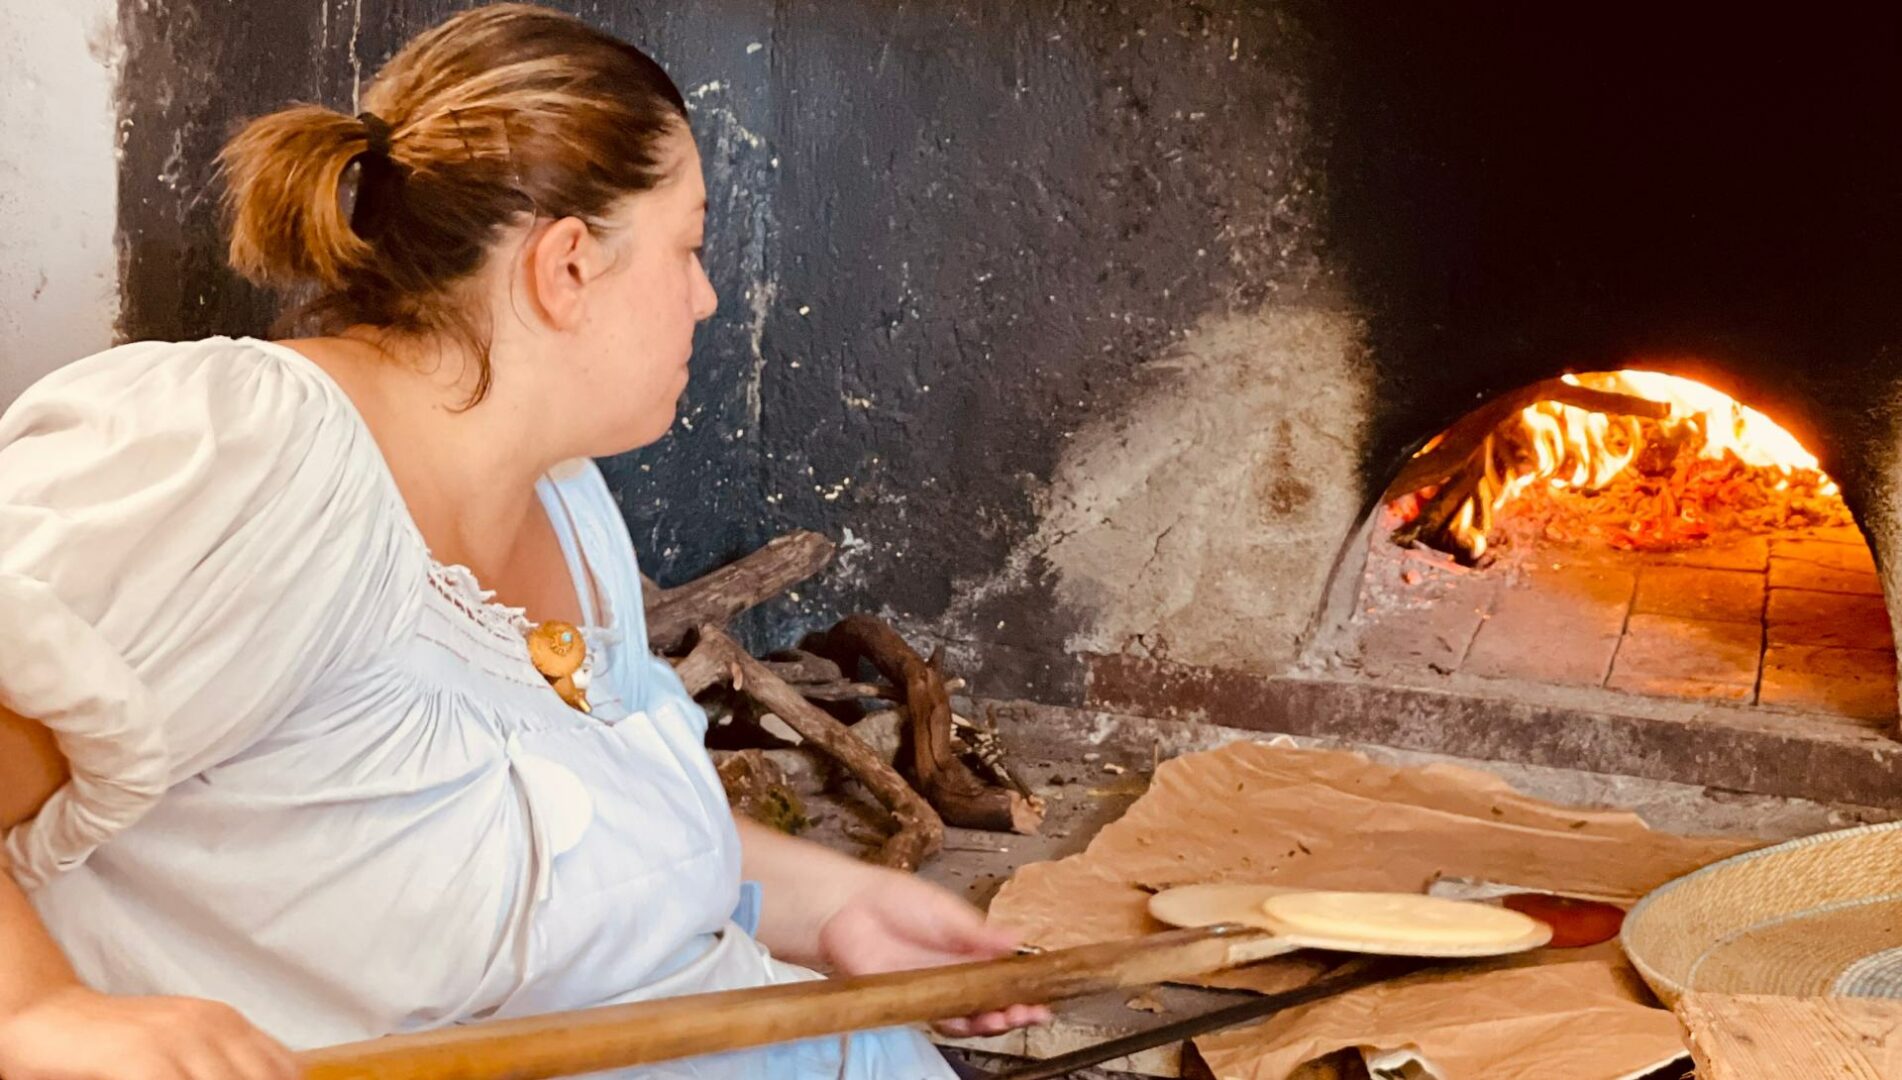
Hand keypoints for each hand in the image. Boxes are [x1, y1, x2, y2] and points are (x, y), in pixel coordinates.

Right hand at [0, 985, 297, 1079]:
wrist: (49, 1017)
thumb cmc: (114, 1045)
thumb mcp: (183, 1048)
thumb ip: (220, 1063)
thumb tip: (276, 1079)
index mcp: (227, 1023)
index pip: (282, 1067)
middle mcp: (210, 1025)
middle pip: (258, 1079)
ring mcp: (177, 1039)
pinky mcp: (142, 1058)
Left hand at [816, 870, 1051, 1037]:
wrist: (849, 909)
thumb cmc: (894, 900)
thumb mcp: (945, 911)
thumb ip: (979, 931)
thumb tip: (1017, 938)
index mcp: (968, 948)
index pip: (1003, 974)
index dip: (1024, 986)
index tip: (1046, 993)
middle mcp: (955, 974)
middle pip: (992, 1000)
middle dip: (1017, 1009)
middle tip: (1035, 1012)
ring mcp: (935, 990)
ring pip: (971, 1015)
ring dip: (994, 1020)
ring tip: (1012, 1017)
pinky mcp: (913, 1002)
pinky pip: (941, 1020)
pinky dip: (962, 1024)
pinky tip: (980, 1021)